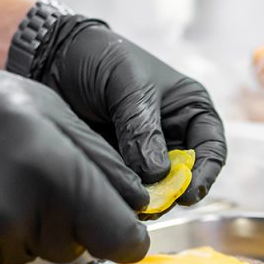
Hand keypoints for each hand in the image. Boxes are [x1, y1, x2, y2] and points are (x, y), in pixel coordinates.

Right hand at [0, 17, 149, 263]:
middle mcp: (16, 213)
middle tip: (15, 181)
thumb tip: (138, 205)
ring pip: (28, 258)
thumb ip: (97, 159)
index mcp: (48, 165)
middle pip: (72, 246)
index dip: (123, 235)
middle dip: (58, 221)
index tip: (122, 235)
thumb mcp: (39, 107)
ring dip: (15, 233)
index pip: (118, 233)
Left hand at [29, 17, 226, 203]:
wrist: (52, 58)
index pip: (211, 149)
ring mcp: (144, 153)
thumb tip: (158, 174)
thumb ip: (142, 128)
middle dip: (172, 194)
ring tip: (131, 205)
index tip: (187, 194)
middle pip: (185, 177)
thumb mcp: (127, 86)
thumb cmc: (99, 58)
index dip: (205, 175)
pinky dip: (124, 197)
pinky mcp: (118, 166)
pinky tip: (113, 199)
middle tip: (154, 206)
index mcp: (189, 109)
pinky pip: (127, 189)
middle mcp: (172, 135)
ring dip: (146, 200)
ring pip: (156, 189)